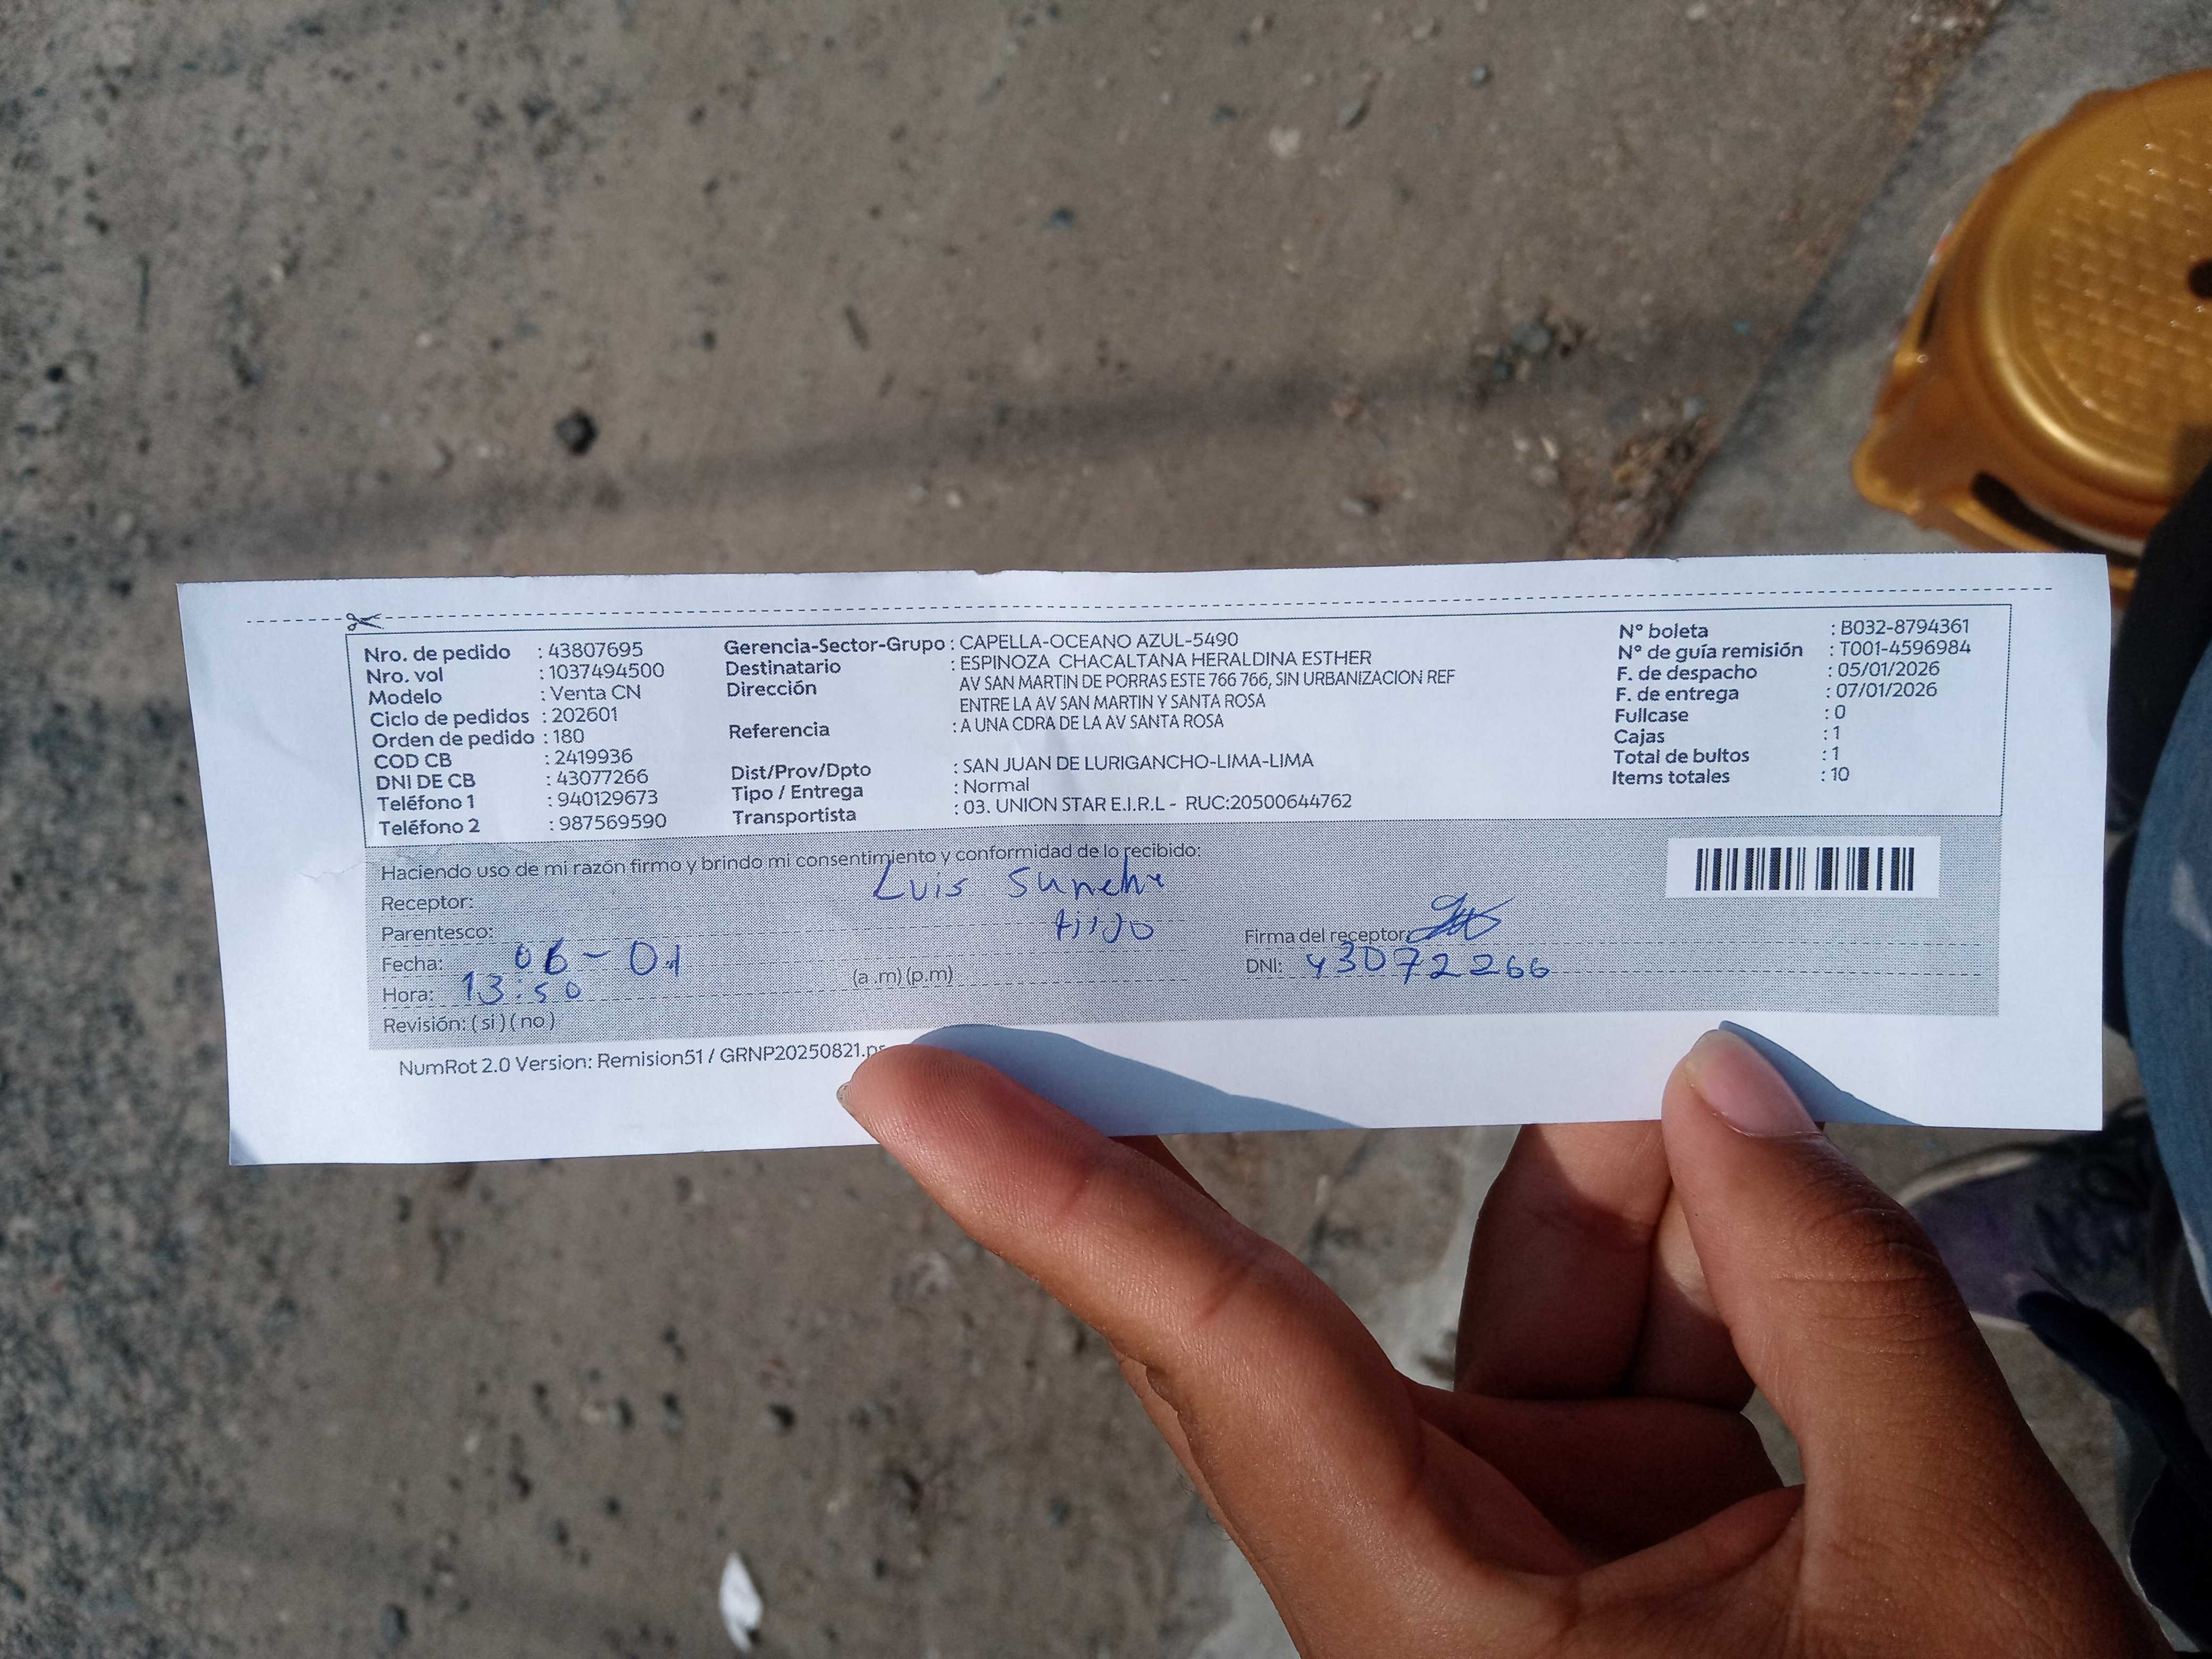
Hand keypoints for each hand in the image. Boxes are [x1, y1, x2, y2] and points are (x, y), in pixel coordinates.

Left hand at [840, 1029, 2165, 1656]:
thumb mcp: (1944, 1567)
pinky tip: (1742, 1139)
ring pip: (1519, 1297)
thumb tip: (1730, 1093)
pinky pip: (1616, 1337)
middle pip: (1325, 1309)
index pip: (1221, 1358)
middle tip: (1187, 940)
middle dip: (1288, 1123)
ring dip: (1608, 1167)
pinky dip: (1690, 1238)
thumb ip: (1841, 1304)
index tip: (911, 1083)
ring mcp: (1533, 1545)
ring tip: (1666, 1015)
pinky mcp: (1624, 1522)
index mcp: (1439, 1622)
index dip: (1052, 1205)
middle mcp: (1445, 1576)